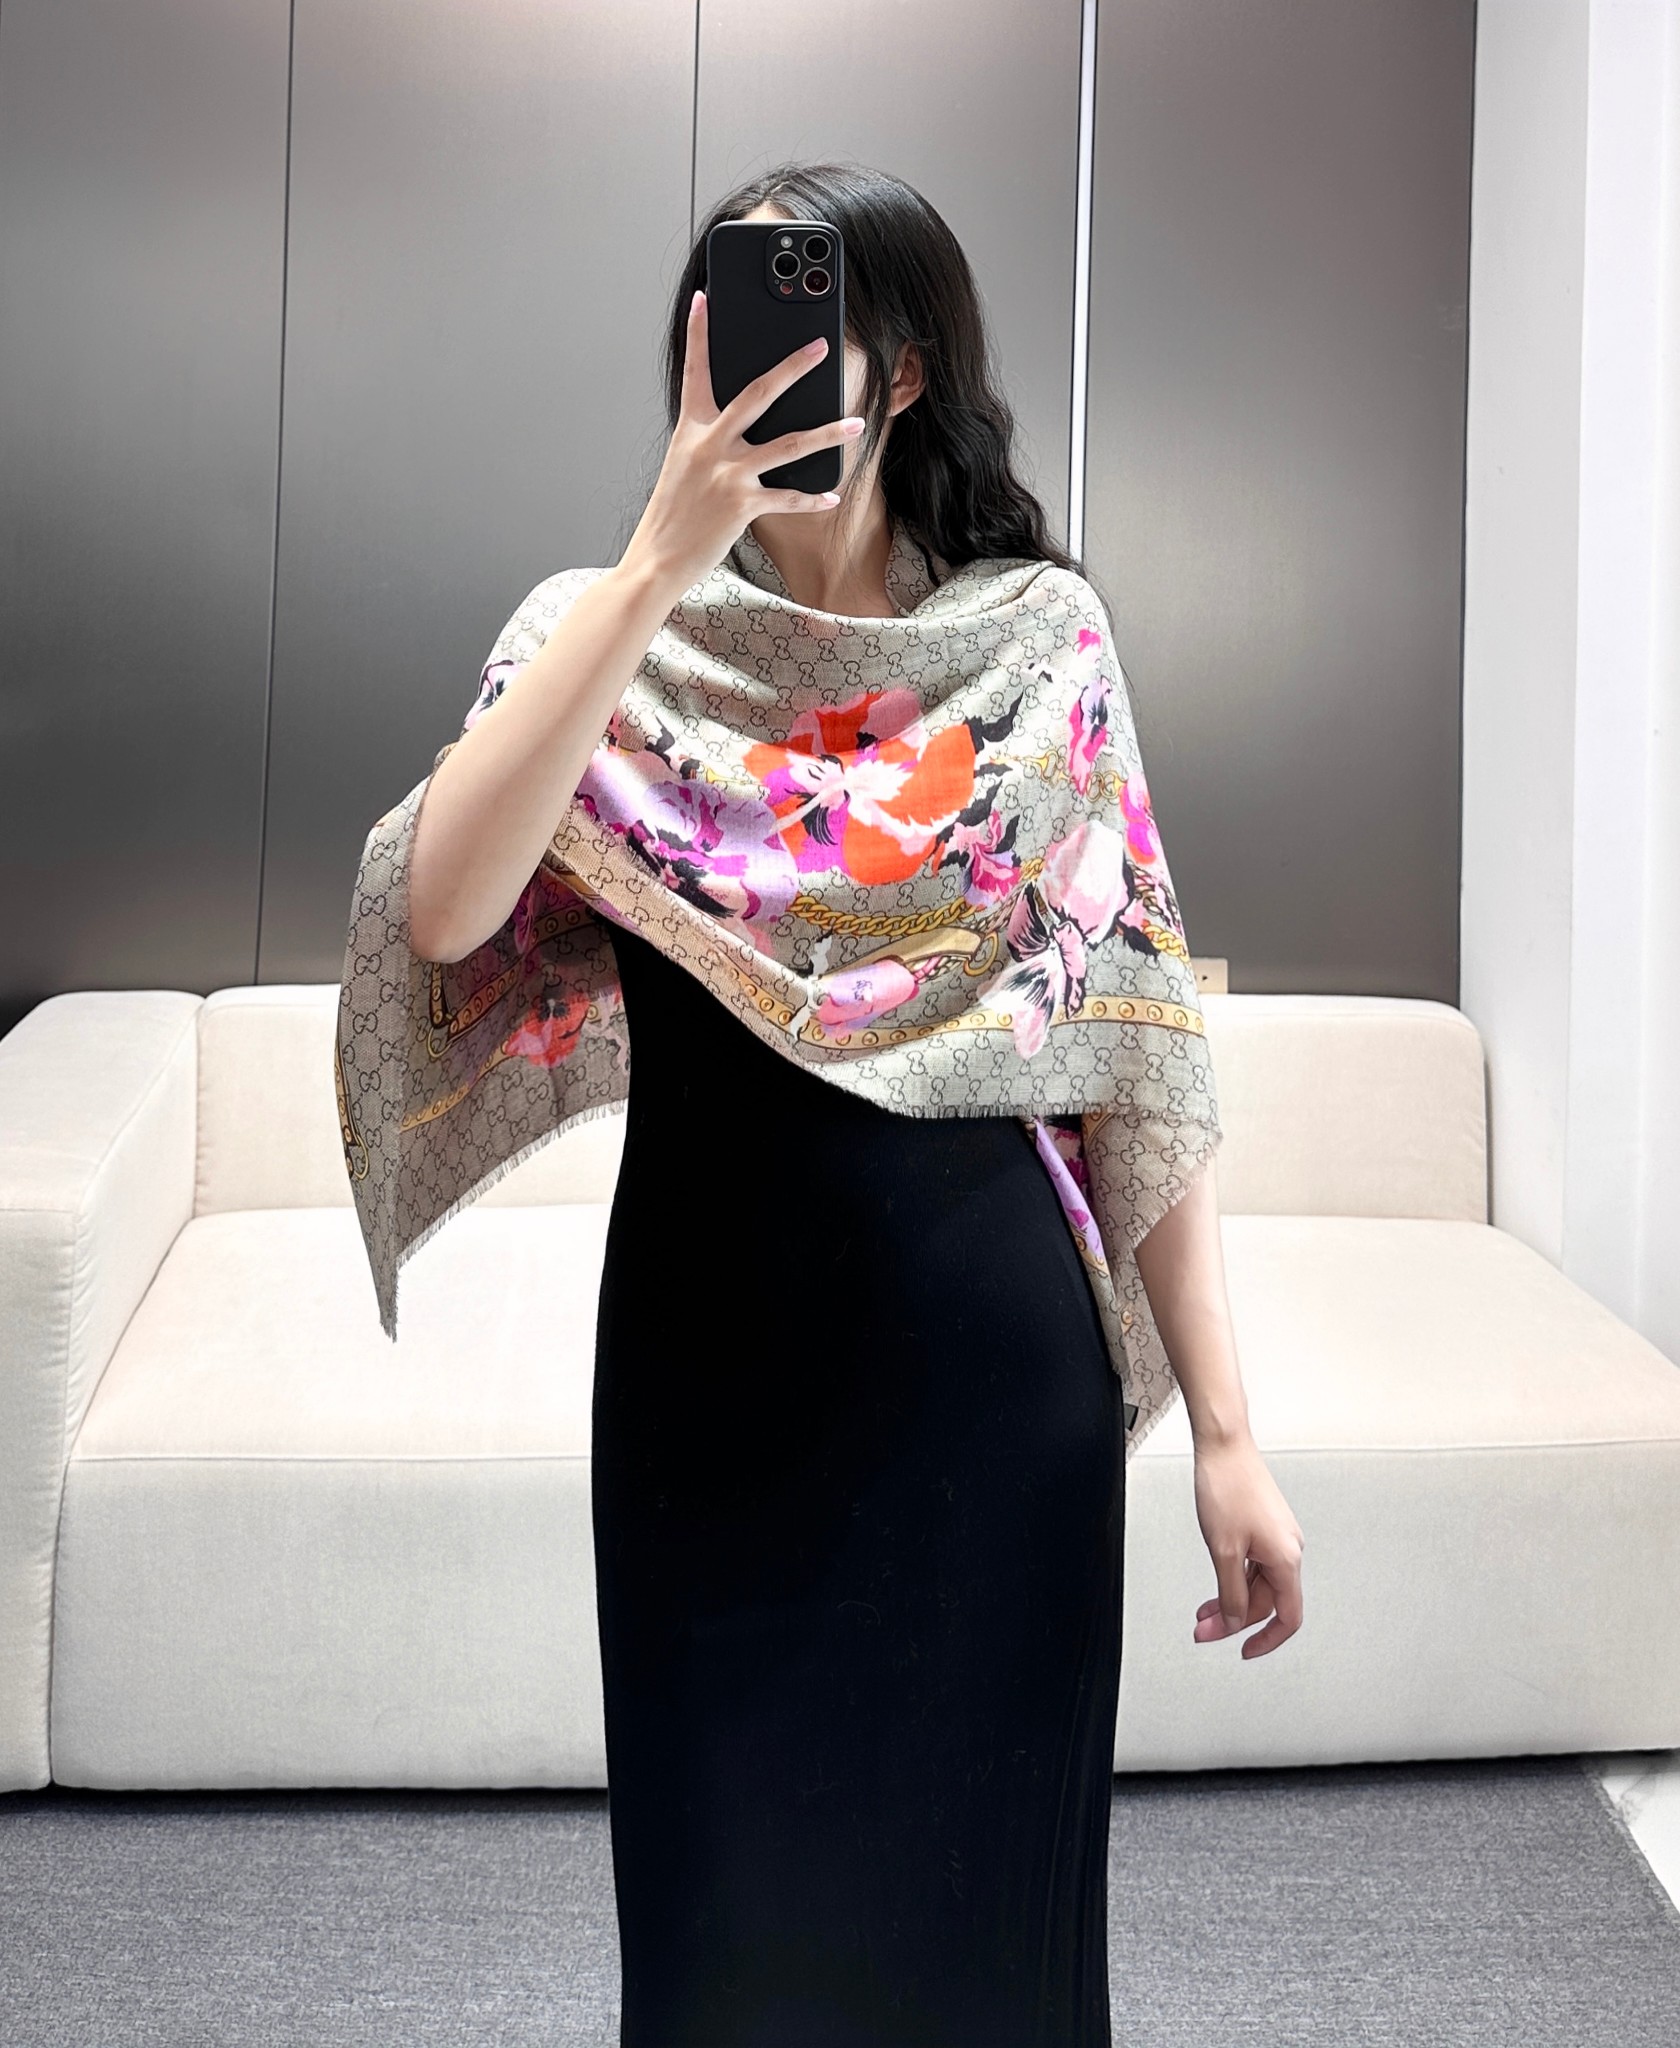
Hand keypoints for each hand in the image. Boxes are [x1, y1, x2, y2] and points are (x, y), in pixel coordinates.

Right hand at [621, 288, 864, 598]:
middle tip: (820, 347)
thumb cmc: (673, 513)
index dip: (698, 334)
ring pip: (788, 445)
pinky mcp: (743, 506)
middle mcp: (709, 445)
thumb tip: (739, 423)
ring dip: (827, 433)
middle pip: (758, 394)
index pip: (695, 371)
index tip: (704, 299)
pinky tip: (831, 496)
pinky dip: (812, 499)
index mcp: (691, 429)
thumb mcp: (683, 465)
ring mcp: (727, 474)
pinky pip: (788, 497)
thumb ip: (709, 439)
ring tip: (856, 424)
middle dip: (794, 367)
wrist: (658, 559)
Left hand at [1190, 1430, 1304, 1657]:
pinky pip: (1253, 1564)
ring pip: (1256, 1583)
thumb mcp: (1224, 1550)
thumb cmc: (1226, 1486)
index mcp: (1286, 1558)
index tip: (1245, 1651)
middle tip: (1203, 1629)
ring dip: (1230, 1599)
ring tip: (1203, 1611)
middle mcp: (1288, 1549)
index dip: (1267, 1640)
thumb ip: (1232, 1592)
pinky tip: (1215, 1584)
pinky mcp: (1264, 1526)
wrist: (1223, 1445)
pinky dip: (1233, 1578)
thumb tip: (1235, 1621)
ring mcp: (1277, 1537)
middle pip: (1265, 1601)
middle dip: (1234, 1619)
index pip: (1287, 1617)